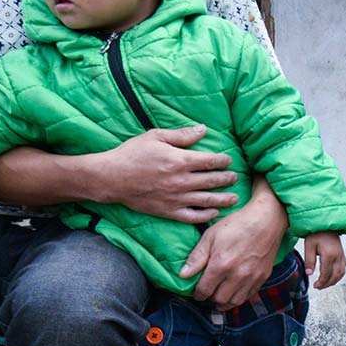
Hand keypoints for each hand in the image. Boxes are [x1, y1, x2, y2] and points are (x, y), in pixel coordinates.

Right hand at [95, 126, 238, 223]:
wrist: (111, 178)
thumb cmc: (132, 154)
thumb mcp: (156, 137)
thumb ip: (182, 135)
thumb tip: (203, 129)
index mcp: (180, 161)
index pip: (210, 161)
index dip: (223, 161)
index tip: (228, 160)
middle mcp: (181, 181)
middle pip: (213, 181)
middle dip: (227, 178)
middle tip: (235, 177)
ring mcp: (176, 198)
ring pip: (207, 200)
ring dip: (224, 199)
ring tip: (234, 198)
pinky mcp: (168, 211)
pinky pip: (192, 216)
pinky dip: (206, 215)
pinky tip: (214, 212)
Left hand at [178, 190, 286, 307]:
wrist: (266, 220)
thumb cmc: (237, 224)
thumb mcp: (211, 236)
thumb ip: (196, 257)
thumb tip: (183, 275)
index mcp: (221, 264)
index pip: (204, 290)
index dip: (198, 294)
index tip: (197, 292)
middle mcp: (236, 275)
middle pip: (219, 299)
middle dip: (210, 298)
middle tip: (208, 292)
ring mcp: (251, 277)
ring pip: (234, 302)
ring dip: (224, 302)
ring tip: (219, 295)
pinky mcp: (262, 277)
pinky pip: (248, 296)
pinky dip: (239, 297)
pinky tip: (234, 291)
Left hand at [301, 232, 345, 289]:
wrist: (326, 224)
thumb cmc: (316, 234)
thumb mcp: (309, 246)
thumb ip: (309, 261)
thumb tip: (309, 274)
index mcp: (329, 254)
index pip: (326, 273)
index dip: (321, 282)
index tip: (315, 286)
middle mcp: (338, 256)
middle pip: (335, 275)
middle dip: (327, 284)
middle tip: (318, 287)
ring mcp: (342, 255)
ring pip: (341, 273)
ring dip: (333, 281)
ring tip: (324, 284)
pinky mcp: (342, 255)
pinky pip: (343, 269)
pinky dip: (338, 276)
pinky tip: (331, 277)